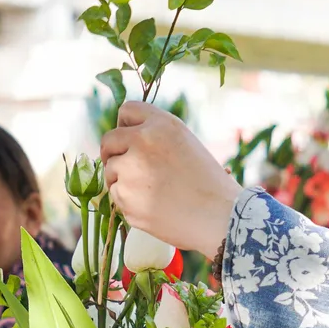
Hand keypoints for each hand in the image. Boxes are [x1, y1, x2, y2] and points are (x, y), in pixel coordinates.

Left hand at [100, 102, 240, 255]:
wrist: (220, 216)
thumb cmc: (209, 183)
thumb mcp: (186, 144)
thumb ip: (156, 137)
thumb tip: (124, 142)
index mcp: (162, 124)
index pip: (127, 111)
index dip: (126, 125)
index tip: (129, 139)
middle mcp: (142, 140)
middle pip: (109, 140)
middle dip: (113, 152)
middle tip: (126, 167)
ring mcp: (130, 169)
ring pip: (110, 170)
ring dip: (122, 179)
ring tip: (151, 191)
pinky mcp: (125, 196)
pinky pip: (115, 195)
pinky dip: (128, 201)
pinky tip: (152, 206)